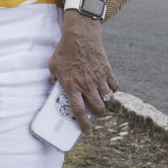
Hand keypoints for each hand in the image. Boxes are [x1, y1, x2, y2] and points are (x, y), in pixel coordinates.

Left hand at [50, 15, 118, 132]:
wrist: (80, 35)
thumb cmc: (64, 51)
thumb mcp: (52, 66)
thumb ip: (54, 79)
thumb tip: (55, 88)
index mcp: (71, 85)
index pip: (78, 110)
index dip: (83, 124)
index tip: (86, 132)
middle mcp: (86, 84)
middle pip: (98, 108)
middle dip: (98, 115)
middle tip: (95, 113)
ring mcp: (98, 78)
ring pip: (108, 99)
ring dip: (106, 103)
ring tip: (101, 101)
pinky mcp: (107, 71)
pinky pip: (115, 87)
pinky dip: (112, 90)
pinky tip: (107, 88)